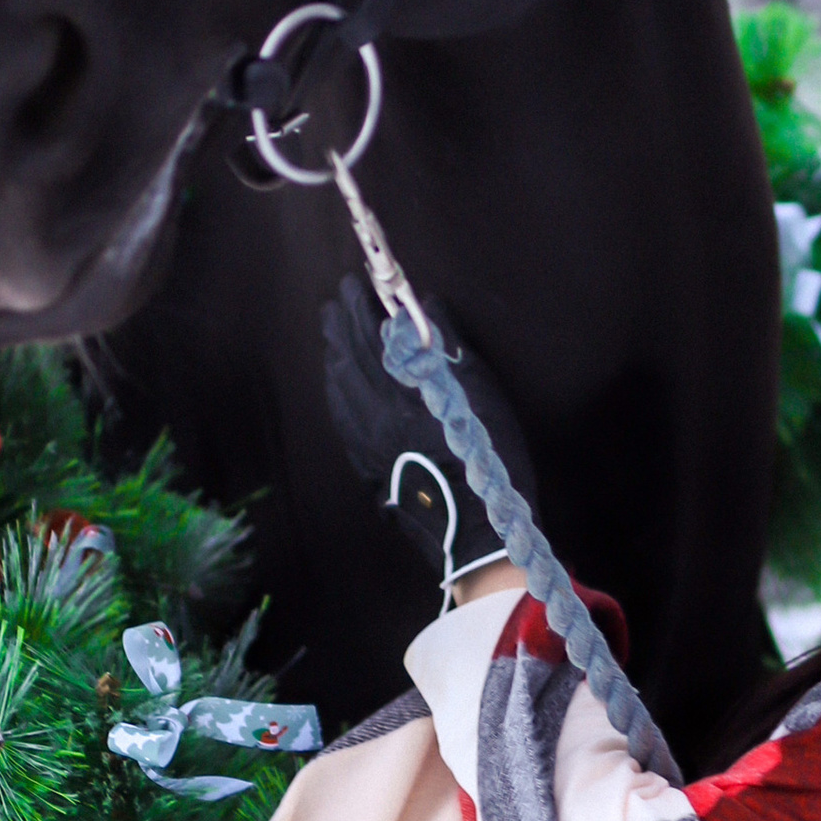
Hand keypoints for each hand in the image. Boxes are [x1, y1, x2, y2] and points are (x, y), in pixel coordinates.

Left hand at [321, 272, 534, 605]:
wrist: (476, 535)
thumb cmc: (489, 461)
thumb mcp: (483, 397)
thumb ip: (451, 350)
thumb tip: (425, 310)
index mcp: (404, 393)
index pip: (372, 338)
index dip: (361, 309)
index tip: (355, 285)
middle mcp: (375, 416)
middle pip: (348, 360)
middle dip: (340, 326)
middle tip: (335, 303)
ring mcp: (367, 443)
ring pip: (338, 390)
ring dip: (333, 356)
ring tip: (331, 335)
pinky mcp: (368, 465)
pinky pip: (341, 419)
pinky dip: (335, 392)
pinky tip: (336, 385)